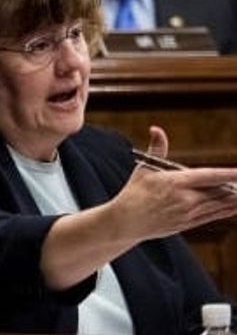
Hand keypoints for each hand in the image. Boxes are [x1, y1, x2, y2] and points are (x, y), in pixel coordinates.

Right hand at [109, 126, 236, 240]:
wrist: (126, 221)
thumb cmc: (135, 191)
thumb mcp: (144, 167)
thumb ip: (157, 148)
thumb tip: (156, 129)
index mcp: (175, 182)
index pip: (210, 176)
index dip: (229, 174)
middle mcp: (185, 199)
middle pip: (219, 191)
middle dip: (235, 186)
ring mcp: (188, 213)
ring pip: (219, 205)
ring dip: (235, 199)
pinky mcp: (188, 223)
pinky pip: (213, 216)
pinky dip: (227, 210)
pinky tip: (235, 206)